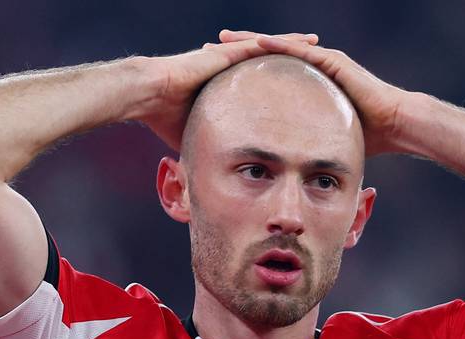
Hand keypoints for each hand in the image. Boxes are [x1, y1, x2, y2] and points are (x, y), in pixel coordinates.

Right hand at [135, 33, 318, 150]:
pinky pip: (261, 46)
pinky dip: (282, 43)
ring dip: (293, 44)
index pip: (257, 78)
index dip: (276, 78)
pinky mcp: (226, 54)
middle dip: (290, 56)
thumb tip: (214, 171)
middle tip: (315, 56)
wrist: (149, 96)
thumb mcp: (198, 133)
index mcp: (223, 82)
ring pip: (268, 47)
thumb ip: (211, 145)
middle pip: (267, 57)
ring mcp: (228, 57)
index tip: (296, 82)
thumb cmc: (164, 116)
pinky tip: (301, 41)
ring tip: (315, 41)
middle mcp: (228, 65)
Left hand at [220, 32, 409, 155]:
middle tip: (209, 47)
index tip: (214, 70)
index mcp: (306, 84)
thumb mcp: (321, 141)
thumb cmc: (365, 137)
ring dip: (251, 41)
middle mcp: (312, 67)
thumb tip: (283, 173)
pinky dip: (279, 46)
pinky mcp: (333, 62)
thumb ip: (302, 147)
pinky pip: (300, 52)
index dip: (241, 69)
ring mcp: (322, 61)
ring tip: (224, 39)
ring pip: (280, 46)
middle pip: (268, 54)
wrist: (395, 125)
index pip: (267, 72)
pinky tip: (257, 42)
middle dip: (238, 50)